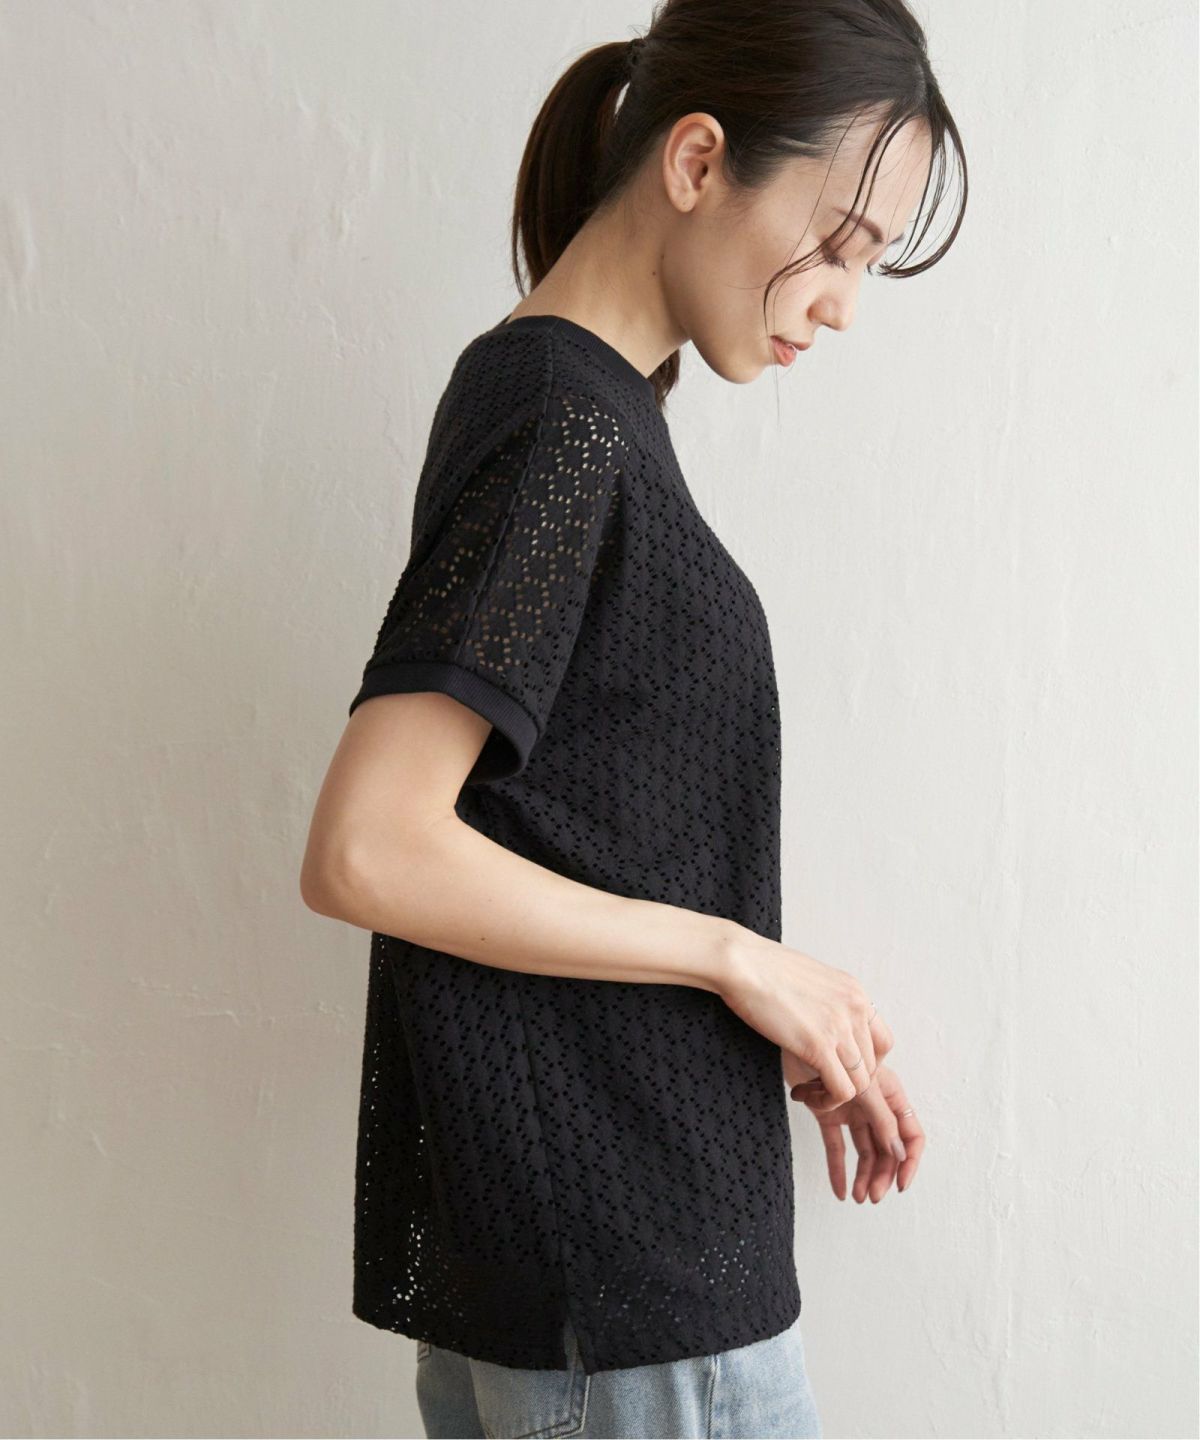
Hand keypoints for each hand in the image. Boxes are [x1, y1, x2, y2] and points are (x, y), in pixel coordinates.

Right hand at [720, 933, 893, 1105]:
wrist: (740, 962)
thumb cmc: (761, 968)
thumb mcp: (810, 980)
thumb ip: (826, 1003)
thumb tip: (822, 1025)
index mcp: (854, 992)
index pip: (883, 1042)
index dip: (863, 1063)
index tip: (837, 1066)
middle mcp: (856, 1008)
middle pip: (872, 1066)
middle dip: (846, 1081)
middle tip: (816, 1082)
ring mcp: (841, 1027)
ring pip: (860, 1083)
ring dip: (833, 1094)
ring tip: (807, 1090)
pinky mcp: (819, 1045)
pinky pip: (841, 1090)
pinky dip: (824, 1100)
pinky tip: (800, 1092)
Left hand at [784, 1057, 923, 1201]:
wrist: (798, 1037)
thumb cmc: (836, 1052)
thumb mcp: (865, 1087)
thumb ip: (883, 1119)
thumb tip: (899, 1154)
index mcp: (890, 1094)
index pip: (910, 1134)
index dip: (909, 1160)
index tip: (901, 1184)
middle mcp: (873, 1105)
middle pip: (887, 1148)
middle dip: (883, 1174)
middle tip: (873, 1196)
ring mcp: (851, 1111)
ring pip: (864, 1150)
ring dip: (864, 1176)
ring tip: (858, 1197)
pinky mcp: (827, 1115)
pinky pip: (836, 1146)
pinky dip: (838, 1169)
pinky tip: (839, 1191)